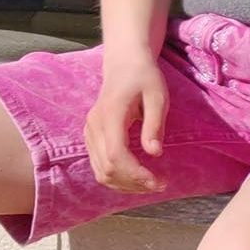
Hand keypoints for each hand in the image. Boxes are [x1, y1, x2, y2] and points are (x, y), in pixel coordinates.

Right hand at [84, 51, 168, 192]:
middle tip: (160, 184)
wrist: (124, 65)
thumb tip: (155, 154)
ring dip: (125, 184)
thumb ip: (155, 124)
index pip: (115, 154)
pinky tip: (136, 178)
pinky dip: (117, 178)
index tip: (158, 181)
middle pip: (106, 168)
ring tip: (150, 184)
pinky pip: (99, 166)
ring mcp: (89, 132)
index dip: (135, 173)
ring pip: (100, 171)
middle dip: (133, 183)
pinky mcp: (91, 137)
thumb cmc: (145, 78)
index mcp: (111, 114)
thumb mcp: (158, 96)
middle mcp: (94, 126)